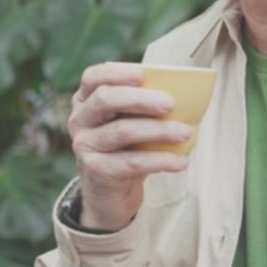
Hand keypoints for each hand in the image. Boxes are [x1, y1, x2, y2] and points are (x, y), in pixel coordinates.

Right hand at [68, 62, 193, 230]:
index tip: (142, 74)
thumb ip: (147, 106)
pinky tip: (181, 161)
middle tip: (171, 104)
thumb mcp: (134, 122)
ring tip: (186, 132)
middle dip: (141, 99)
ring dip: (159, 130)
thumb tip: (186, 95)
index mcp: (87, 100)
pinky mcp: (96, 170)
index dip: (116, 73)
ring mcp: (84, 145)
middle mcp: (79, 120)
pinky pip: (132, 162)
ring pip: (122, 131)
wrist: (113, 192)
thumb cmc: (129, 148)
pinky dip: (161, 160)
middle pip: (106, 99)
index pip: (93, 77)